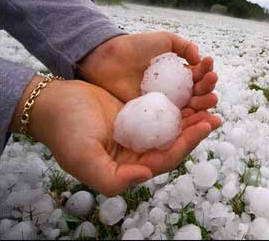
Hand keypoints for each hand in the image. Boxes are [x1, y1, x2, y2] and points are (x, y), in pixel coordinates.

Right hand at [11, 76, 221, 195]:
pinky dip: (178, 102)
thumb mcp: (82, 157)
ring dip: (192, 115)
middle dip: (196, 129)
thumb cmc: (64, 130)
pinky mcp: (138, 114)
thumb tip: (146, 175)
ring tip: (209, 99)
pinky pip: (163, 110)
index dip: (188, 144)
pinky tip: (190, 91)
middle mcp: (138, 151)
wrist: (53, 103)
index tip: (205, 125)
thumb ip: (111, 177)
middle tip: (215, 113)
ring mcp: (139, 132)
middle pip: (175, 142)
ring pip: (172, 127)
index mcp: (129, 166)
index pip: (167, 158)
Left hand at [77, 32, 217, 112]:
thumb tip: (199, 58)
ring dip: (204, 103)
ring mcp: (165, 104)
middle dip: (208, 87)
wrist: (109, 59)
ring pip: (190, 107)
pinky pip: (173, 119)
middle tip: (211, 81)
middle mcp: (175, 90)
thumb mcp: (164, 40)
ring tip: (212, 98)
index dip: (206, 70)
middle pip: (198, 92)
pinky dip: (188, 119)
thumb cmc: (135, 47)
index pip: (198, 75)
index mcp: (179, 74)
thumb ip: (184, 46)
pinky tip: (197, 114)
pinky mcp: (154, 115)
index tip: (209, 63)